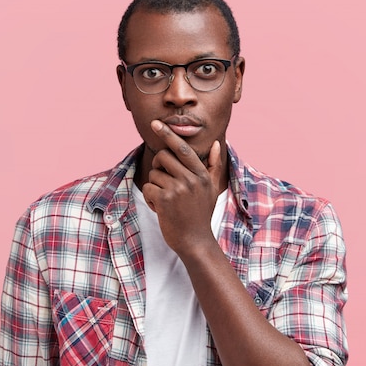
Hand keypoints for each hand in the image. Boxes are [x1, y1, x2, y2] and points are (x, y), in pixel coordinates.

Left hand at [141, 120, 224, 254]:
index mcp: (201, 174)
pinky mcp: (165, 199)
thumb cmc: (201, 214)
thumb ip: (213, 165)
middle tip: (164, 182)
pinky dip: (150, 198)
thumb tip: (218, 143)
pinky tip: (161, 209)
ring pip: (154, 173)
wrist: (195, 241)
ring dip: (155, 187)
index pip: (182, 148)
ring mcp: (178, 188)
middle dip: (159, 167)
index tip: (156, 124)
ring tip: (167, 201)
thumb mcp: (211, 188)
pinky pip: (148, 188)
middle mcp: (191, 179)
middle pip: (163, 157)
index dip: (167, 134)